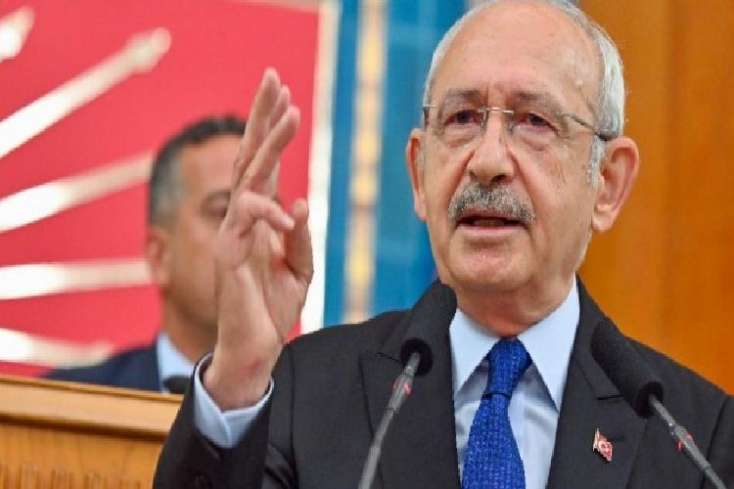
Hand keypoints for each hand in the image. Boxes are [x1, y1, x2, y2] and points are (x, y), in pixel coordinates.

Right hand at [204, 68, 312, 409]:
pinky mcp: (229, 257)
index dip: (272, 130)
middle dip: (262, 117)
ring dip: (270, 145)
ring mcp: (234, 235)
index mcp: (260, 219)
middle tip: (273, 78)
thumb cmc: (273, 307)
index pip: (266, 164)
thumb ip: (299, 236)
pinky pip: (245, 224)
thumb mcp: (298, 268)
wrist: (256, 349)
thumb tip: (299, 203)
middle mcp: (244, 220)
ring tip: (290, 114)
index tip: (284, 94)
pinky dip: (267, 214)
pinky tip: (286, 210)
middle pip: (251, 157)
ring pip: (247, 179)